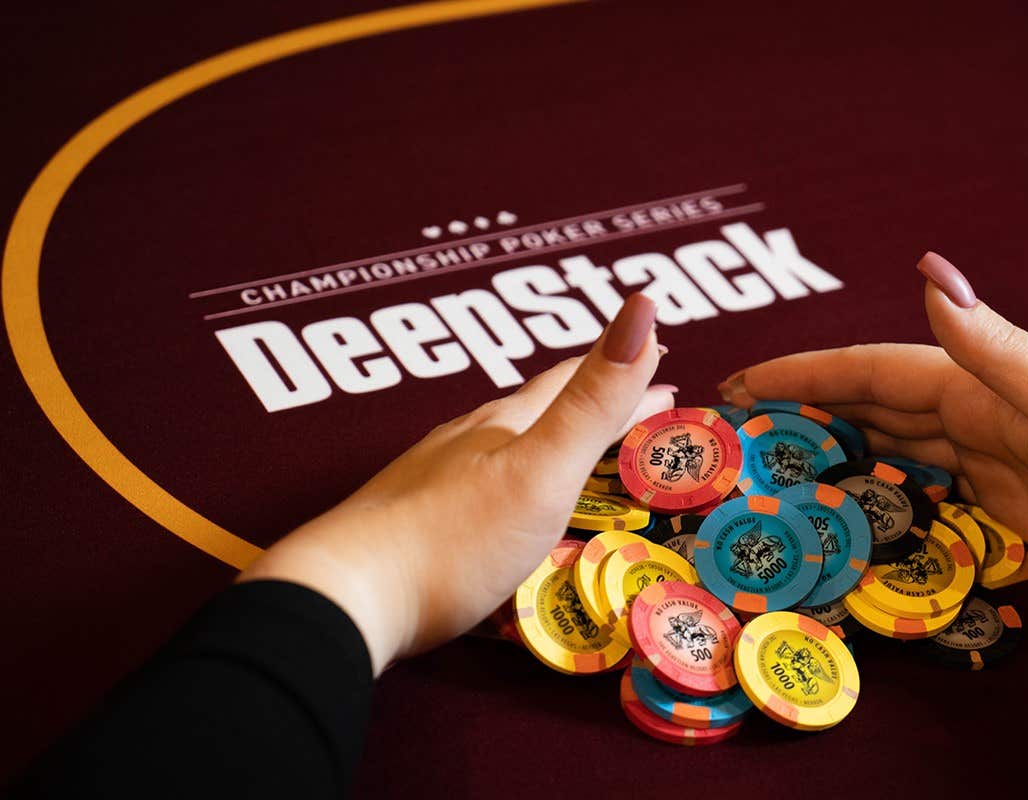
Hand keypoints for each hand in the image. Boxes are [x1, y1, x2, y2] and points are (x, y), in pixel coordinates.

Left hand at [239, 294, 674, 672]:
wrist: (348, 597)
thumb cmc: (453, 539)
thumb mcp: (541, 471)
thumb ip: (593, 402)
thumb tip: (641, 307)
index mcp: (503, 426)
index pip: (572, 384)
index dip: (621, 372)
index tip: (663, 362)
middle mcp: (465, 442)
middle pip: (536, 409)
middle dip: (587, 403)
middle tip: (631, 402)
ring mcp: (431, 480)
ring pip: (499, 444)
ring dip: (544, 439)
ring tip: (568, 445)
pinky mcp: (408, 522)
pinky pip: (472, 487)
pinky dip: (506, 481)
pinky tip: (493, 500)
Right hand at [719, 252, 1027, 591]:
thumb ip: (989, 344)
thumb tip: (927, 269)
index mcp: (975, 386)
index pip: (869, 373)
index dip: (801, 374)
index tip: (739, 385)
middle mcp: (971, 418)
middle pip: (867, 410)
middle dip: (798, 413)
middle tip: (733, 434)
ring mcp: (985, 463)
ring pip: (888, 452)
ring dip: (830, 453)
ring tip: (770, 471)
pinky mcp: (1000, 509)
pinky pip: (919, 498)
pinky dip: (876, 498)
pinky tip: (846, 512)